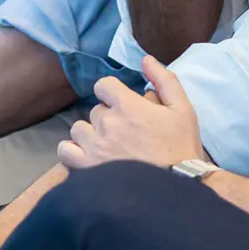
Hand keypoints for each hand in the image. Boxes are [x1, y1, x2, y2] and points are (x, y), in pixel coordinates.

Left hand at [59, 56, 205, 171]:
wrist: (174, 190)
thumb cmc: (181, 148)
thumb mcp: (182, 109)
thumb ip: (164, 80)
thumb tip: (145, 60)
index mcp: (127, 105)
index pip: (103, 86)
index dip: (112, 93)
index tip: (122, 106)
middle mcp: (106, 123)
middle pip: (95, 111)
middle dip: (107, 118)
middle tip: (124, 134)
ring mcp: (93, 147)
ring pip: (79, 129)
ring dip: (90, 135)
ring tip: (107, 148)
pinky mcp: (85, 169)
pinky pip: (65, 151)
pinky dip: (73, 152)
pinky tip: (88, 158)